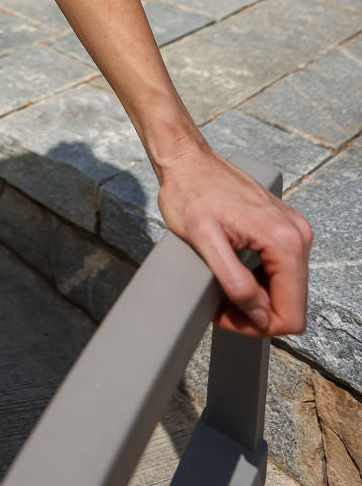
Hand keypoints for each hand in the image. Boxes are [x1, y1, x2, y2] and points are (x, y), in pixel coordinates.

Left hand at [156, 143, 312, 337]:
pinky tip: (235, 275)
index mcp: (284, 240)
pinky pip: (282, 269)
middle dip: (256, 314)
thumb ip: (235, 282)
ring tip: (223, 291)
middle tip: (221, 307)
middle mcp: (297, 234)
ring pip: (286, 289)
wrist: (187, 159)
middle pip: (291, 303)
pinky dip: (260, 280)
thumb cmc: (189, 192)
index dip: (258, 326)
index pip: (291, 313)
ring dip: (257, 298)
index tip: (227, 316)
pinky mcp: (283, 226)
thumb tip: (261, 316)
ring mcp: (293, 229)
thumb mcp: (204, 242)